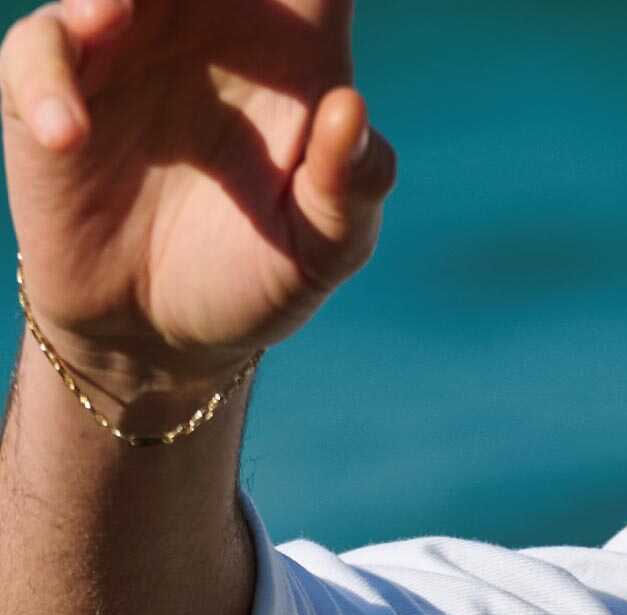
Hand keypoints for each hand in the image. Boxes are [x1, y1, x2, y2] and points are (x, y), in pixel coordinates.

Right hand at [1, 0, 392, 394]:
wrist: (166, 335)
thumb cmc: (261, 269)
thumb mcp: (326, 246)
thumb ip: (351, 184)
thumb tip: (349, 108)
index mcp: (294, 49)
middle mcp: (208, 29)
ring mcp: (125, 51)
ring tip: (111, 11)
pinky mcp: (54, 90)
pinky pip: (41, 53)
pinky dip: (49, 83)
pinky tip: (70, 135)